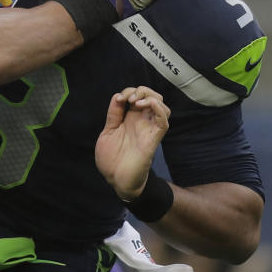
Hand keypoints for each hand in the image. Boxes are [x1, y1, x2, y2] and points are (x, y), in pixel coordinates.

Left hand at [94, 86, 170, 200]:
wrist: (116, 180)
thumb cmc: (112, 159)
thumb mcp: (108, 132)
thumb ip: (113, 115)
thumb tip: (117, 96)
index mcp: (130, 119)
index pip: (137, 96)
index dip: (129, 91)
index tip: (119, 99)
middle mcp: (141, 122)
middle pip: (153, 97)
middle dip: (142, 91)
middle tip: (129, 99)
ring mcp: (148, 130)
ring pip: (162, 106)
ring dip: (151, 98)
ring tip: (137, 102)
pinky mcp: (153, 139)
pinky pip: (163, 122)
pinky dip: (159, 109)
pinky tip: (148, 105)